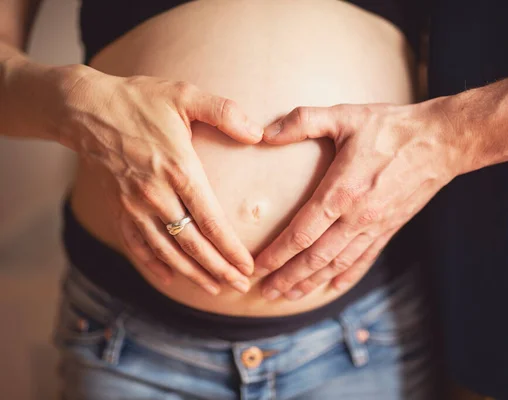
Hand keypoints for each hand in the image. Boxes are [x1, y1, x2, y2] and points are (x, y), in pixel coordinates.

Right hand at [57, 65, 262, 294]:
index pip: (211, 221)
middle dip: (219, 269)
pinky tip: (168, 278)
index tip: (248, 267)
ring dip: (192, 273)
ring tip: (215, 288)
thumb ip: (224, 112)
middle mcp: (156, 195)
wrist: (84, 108)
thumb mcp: (185, 95)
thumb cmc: (139, 100)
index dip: (231, 249)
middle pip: (192, 244)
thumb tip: (259, 133)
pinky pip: (136, 244)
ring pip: (166, 251)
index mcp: (179, 170)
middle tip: (241, 286)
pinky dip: (153, 264)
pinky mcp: (118, 208)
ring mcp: (134, 205)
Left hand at [256, 100, 465, 299]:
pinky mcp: (389, 229)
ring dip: (311, 282)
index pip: (301, 233)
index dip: (277, 253)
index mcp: (342, 192)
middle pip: (315, 258)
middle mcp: (357, 217)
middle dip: (288, 277)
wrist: (441, 142)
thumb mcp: (345, 116)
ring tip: (289, 295)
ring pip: (337, 264)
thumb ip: (303, 121)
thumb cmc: (391, 127)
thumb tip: (265, 133)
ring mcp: (375, 227)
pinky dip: (346, 277)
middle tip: (266, 292)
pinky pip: (364, 260)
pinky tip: (332, 288)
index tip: (258, 266)